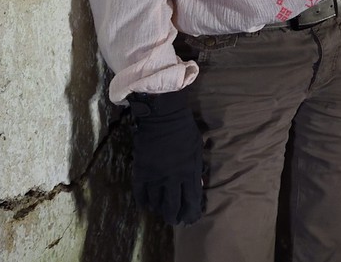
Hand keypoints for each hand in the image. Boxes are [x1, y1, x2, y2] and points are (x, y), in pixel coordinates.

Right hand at [127, 89, 203, 224]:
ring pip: (157, 202)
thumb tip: (199, 185)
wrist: (162, 118)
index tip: (192, 219)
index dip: (192, 211)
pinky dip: (144, 202)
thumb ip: (197, 169)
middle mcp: (173, 178)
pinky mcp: (141, 172)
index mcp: (189, 172)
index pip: (192, 199)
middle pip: (173, 205)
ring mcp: (156, 177)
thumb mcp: (197, 149)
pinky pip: (141, 194)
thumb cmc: (184, 131)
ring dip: (160, 210)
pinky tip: (147, 206)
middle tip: (175, 221)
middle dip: (175, 216)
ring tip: (162, 213)